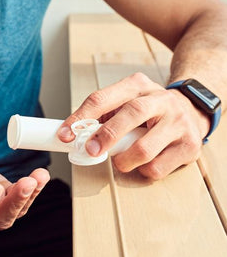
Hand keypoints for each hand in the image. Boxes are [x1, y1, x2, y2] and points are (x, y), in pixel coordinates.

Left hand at [58, 72, 208, 178]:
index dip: (80, 117)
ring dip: (124, 161)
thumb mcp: (125, 101)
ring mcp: (177, 122)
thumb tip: (73, 135)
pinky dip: (143, 171)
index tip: (65, 135)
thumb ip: (102, 114)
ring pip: (144, 148)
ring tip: (119, 162)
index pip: (102, 98)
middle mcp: (160, 99)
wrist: (192, 110)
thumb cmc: (148, 110)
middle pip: (131, 114)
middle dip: (106, 136)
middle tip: (90, 151)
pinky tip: (143, 164)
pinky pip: (158, 167)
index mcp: (136, 85)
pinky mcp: (189, 146)